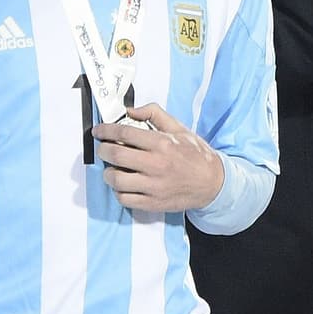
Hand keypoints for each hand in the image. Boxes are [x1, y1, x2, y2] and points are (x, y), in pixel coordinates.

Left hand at [91, 103, 224, 211]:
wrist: (214, 183)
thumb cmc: (195, 154)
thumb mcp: (179, 128)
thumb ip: (154, 114)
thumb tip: (130, 110)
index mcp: (162, 144)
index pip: (124, 133)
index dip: (105, 131)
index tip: (98, 131)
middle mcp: (156, 165)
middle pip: (115, 156)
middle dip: (103, 150)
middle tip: (103, 149)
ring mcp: (154, 186)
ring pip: (116, 180)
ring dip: (108, 173)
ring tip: (112, 169)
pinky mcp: (153, 203)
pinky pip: (124, 199)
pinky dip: (118, 191)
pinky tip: (123, 185)